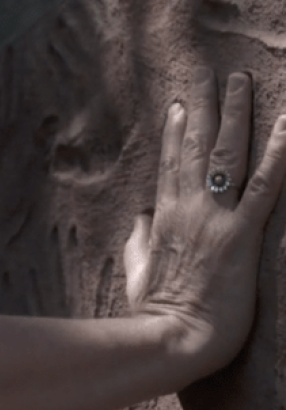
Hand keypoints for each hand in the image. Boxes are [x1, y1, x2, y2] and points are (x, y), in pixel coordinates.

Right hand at [123, 67, 285, 378]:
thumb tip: (141, 219)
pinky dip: (277, 152)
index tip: (179, 104)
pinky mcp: (241, 234)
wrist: (172, 335)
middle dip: (206, 107)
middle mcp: (188, 206)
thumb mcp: (138, 267)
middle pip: (197, 146)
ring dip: (235, 114)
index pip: (171, 162)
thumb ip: (140, 239)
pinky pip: (264, 186)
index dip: (176, 131)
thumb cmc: (155, 309)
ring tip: (242, 81)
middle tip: (213, 74)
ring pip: (227, 153)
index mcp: (164, 215)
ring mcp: (215, 217)